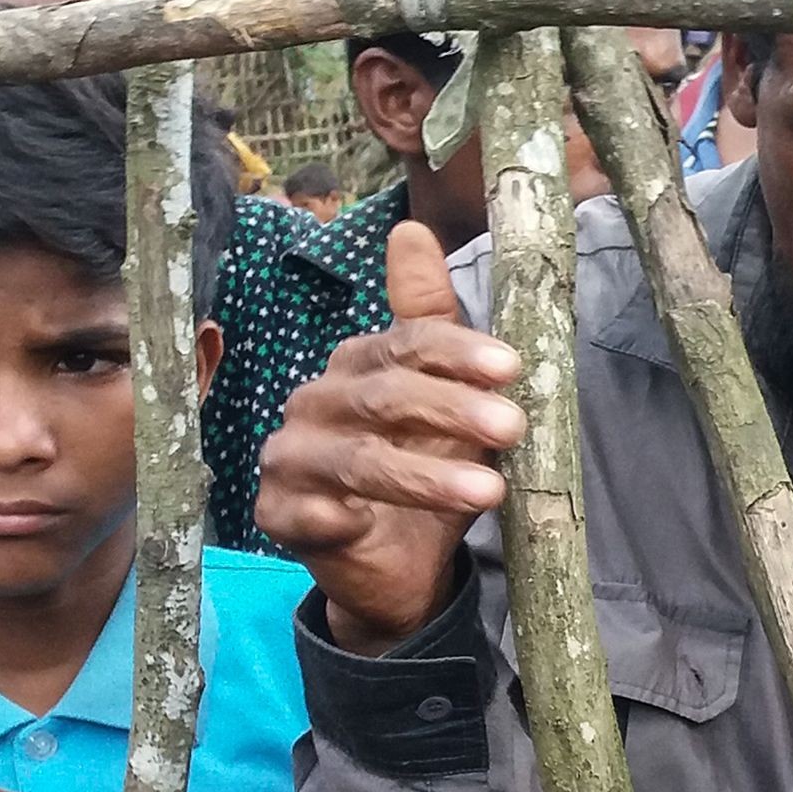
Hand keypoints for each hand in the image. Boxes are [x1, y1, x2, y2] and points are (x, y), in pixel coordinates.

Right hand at [253, 219, 523, 649]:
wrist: (396, 563)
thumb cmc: (424, 465)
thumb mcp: (445, 398)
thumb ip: (433, 323)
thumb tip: (410, 228)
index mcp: (356, 366)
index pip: (403, 343)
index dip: (457, 351)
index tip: (512, 367)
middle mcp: (314, 403)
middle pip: (382, 396)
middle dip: (451, 409)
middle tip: (513, 425)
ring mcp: (291, 460)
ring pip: (356, 460)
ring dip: (426, 475)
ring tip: (489, 490)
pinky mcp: (278, 516)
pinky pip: (308, 513)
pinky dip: (341, 517)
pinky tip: (369, 524)